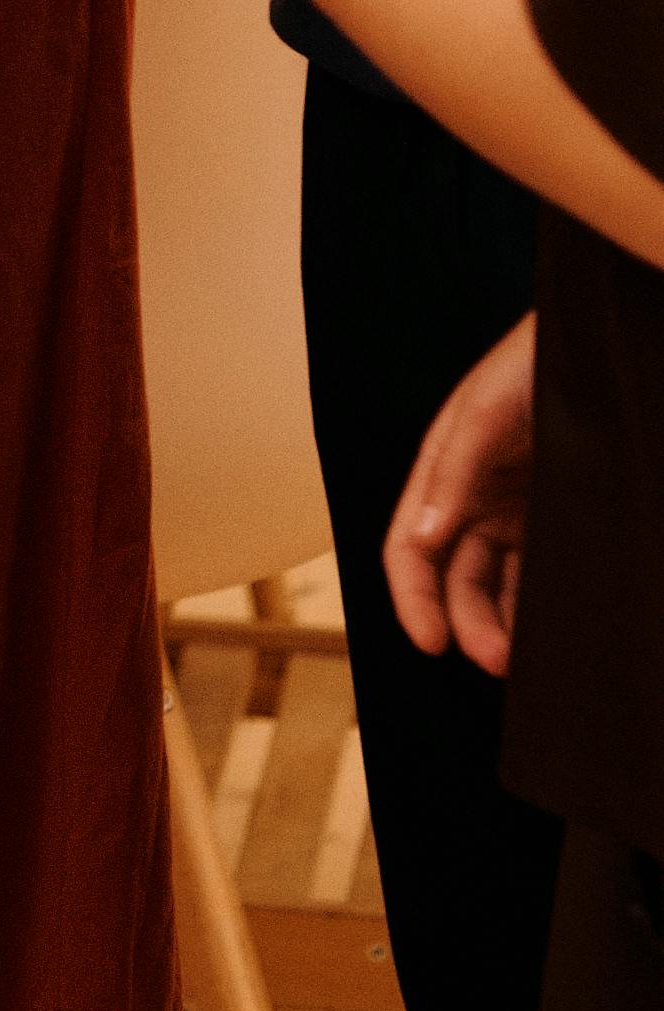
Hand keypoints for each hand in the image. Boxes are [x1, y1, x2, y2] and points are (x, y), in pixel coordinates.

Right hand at [384, 312, 534, 676]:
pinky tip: (559, 631)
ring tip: (530, 660)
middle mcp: (475, 501)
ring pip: (502, 587)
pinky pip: (545, 577)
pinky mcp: (563, 523)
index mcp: (442, 474)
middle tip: (497, 661)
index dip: (412, 597)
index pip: (409, 548)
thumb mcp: (486, 414)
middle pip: (456, 579)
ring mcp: (520, 515)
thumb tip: (419, 536)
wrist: (602, 349)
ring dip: (506, 625)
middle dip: (468, 622)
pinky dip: (545, 607)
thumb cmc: (534, 365)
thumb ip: (453, 474)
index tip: (431, 642)